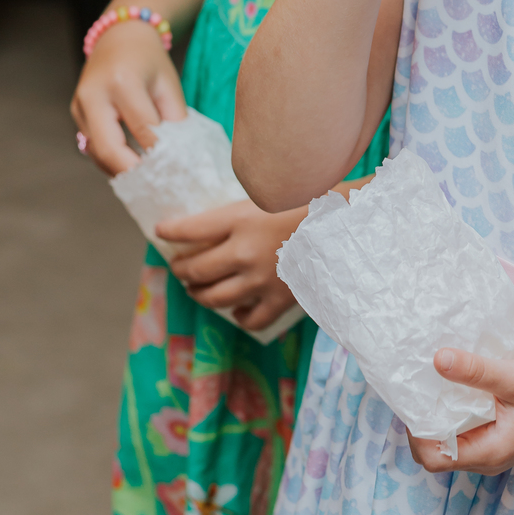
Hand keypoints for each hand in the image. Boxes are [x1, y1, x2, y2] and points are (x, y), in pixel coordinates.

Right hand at [71, 21, 185, 174]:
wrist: (119, 37)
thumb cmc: (149, 60)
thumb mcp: (169, 85)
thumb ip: (174, 120)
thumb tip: (180, 157)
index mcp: (122, 82)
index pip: (142, 128)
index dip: (159, 154)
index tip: (176, 173)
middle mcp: (94, 94)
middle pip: (108, 148)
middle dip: (132, 172)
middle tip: (155, 187)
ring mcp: (79, 105)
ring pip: (97, 152)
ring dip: (120, 169)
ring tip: (146, 182)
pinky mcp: (76, 113)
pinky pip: (92, 145)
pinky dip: (111, 159)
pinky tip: (131, 167)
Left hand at [158, 198, 305, 331]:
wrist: (352, 225)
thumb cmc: (316, 200)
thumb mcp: (274, 194)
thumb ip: (245, 210)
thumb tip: (221, 223)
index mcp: (240, 219)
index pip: (188, 229)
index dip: (169, 231)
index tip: (161, 231)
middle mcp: (243, 252)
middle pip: (194, 270)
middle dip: (181, 270)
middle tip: (179, 268)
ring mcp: (260, 280)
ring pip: (213, 298)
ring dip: (199, 295)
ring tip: (198, 290)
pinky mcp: (280, 300)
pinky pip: (248, 320)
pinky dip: (238, 316)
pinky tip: (237, 308)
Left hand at [407, 348, 513, 475]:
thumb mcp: (513, 377)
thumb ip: (475, 370)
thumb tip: (437, 359)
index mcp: (489, 453)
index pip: (433, 457)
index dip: (416, 432)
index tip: (415, 399)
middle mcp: (488, 458)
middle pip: (437, 454)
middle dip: (422, 426)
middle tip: (419, 390)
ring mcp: (493, 449)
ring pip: (449, 443)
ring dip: (437, 419)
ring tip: (433, 387)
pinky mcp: (498, 436)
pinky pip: (464, 432)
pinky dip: (452, 415)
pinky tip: (454, 389)